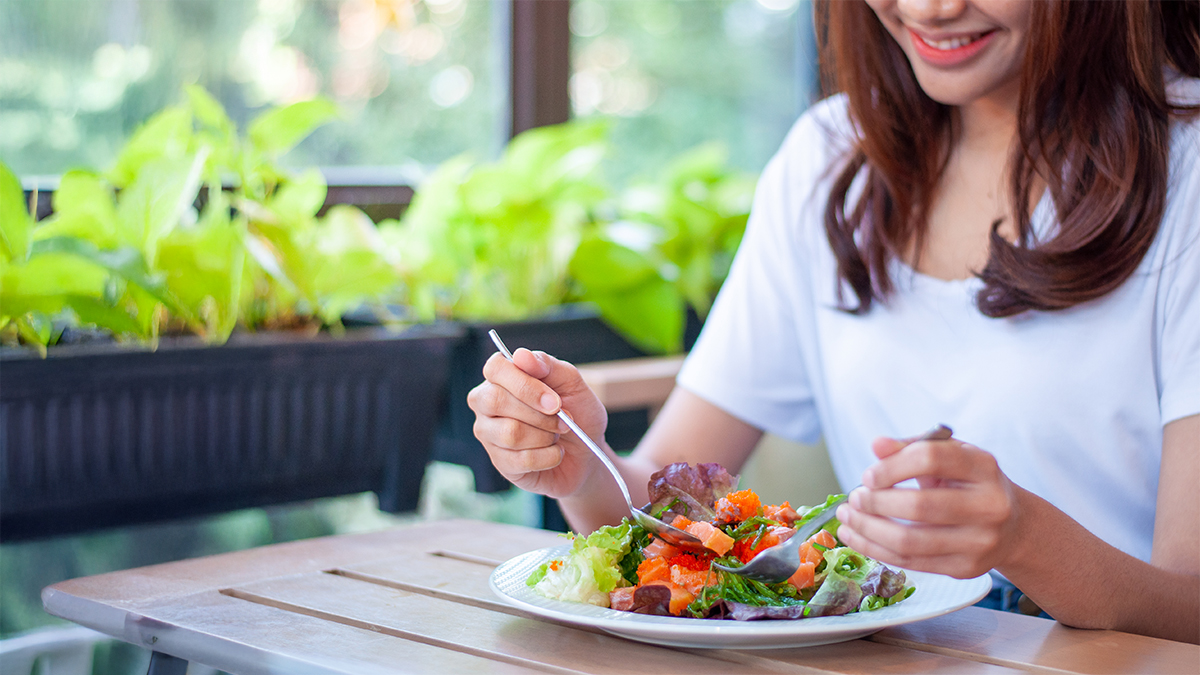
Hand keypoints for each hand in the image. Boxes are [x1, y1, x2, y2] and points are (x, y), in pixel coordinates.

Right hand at [467, 348, 607, 498]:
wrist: (586, 452)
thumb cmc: (576, 412)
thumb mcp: (571, 383)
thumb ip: (548, 365)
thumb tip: (521, 355)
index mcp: (501, 377)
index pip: (495, 368)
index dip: (525, 385)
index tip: (554, 401)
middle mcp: (486, 403)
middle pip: (495, 401)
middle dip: (539, 414)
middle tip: (564, 420)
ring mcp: (489, 434)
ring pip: (509, 433)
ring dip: (546, 436)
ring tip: (558, 435)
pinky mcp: (501, 463)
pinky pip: (521, 460)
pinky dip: (548, 457)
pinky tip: (555, 453)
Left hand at [834, 434, 1021, 578]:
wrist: (1012, 527)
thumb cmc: (969, 484)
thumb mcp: (950, 456)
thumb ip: (912, 447)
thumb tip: (878, 445)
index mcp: (983, 467)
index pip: (931, 459)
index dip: (892, 467)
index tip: (868, 476)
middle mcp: (989, 505)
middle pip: (920, 505)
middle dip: (876, 502)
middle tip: (855, 498)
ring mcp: (980, 541)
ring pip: (910, 541)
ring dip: (868, 530)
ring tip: (847, 518)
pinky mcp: (966, 568)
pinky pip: (911, 562)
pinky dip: (876, 549)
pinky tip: (857, 537)